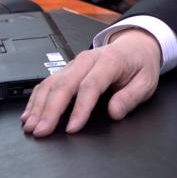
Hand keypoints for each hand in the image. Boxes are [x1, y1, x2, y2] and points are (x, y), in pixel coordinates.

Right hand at [20, 28, 161, 136]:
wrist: (135, 46)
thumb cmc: (139, 65)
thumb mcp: (146, 81)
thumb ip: (131, 97)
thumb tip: (114, 112)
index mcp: (110, 61)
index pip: (91, 85)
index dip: (80, 108)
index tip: (72, 128)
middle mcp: (88, 60)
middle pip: (65, 84)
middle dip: (51, 109)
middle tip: (42, 131)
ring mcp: (75, 64)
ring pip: (52, 83)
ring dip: (39, 105)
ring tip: (31, 126)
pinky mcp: (67, 70)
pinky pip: (48, 82)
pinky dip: (36, 99)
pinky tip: (30, 114)